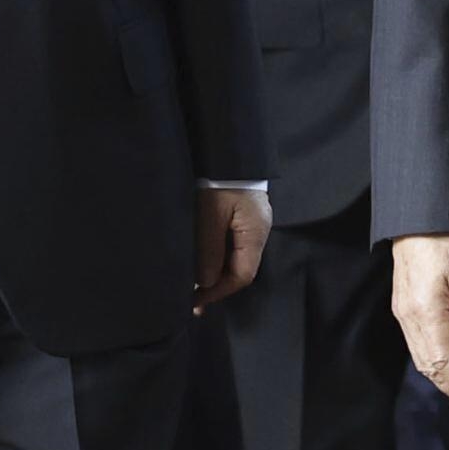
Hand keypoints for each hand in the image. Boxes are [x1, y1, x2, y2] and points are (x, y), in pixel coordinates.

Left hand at [195, 186, 270, 308]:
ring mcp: (252, 222)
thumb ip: (208, 250)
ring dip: (213, 271)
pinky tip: (200, 259)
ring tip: (191, 283)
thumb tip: (204, 283)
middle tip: (190, 299)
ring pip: (234, 257)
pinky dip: (215, 256)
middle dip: (215, 285)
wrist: (225, 147)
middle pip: (240, 268)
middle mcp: (258, 230)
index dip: (218, 292)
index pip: (242, 275)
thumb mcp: (209, 215)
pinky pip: (230, 243)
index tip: (194, 302)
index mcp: (255, 233)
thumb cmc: (218, 179)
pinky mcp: (242, 213)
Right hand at [392, 232, 448, 413]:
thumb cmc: (445, 242)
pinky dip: (434, 361)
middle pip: (429, 367)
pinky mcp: (404, 308)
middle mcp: (409, 319)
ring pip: (421, 359)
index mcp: (425, 313)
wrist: (418, 220)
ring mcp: (404, 314)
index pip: (443, 364)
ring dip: (443, 378)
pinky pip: (417, 345)